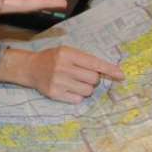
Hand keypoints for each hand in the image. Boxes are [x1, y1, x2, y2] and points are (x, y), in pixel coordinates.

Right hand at [0, 46, 124, 103]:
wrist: (30, 67)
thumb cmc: (53, 59)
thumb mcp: (67, 52)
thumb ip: (84, 60)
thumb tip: (107, 72)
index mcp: (67, 53)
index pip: (94, 63)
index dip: (109, 69)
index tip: (121, 75)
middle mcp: (63, 67)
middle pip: (93, 78)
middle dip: (93, 78)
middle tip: (83, 75)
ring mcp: (58, 81)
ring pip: (87, 90)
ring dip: (86, 88)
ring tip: (75, 82)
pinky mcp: (55, 94)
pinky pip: (78, 99)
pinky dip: (77, 95)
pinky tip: (68, 89)